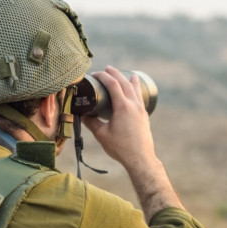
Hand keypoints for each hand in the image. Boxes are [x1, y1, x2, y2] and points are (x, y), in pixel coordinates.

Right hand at [81, 66, 184, 219]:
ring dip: (130, 80)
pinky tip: (137, 92)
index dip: (103, 76)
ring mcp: (141, 110)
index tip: (95, 74)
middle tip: (108, 68)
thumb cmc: (120, 147)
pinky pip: (140, 98)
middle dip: (116, 74)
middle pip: (125, 83)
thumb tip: (82, 115)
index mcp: (123, 107)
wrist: (140, 158)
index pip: (113, 84)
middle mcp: (134, 105)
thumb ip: (91, 123)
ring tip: (128, 74)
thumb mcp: (101, 134)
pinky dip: (137, 91)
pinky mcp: (144, 116)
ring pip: (136, 89)